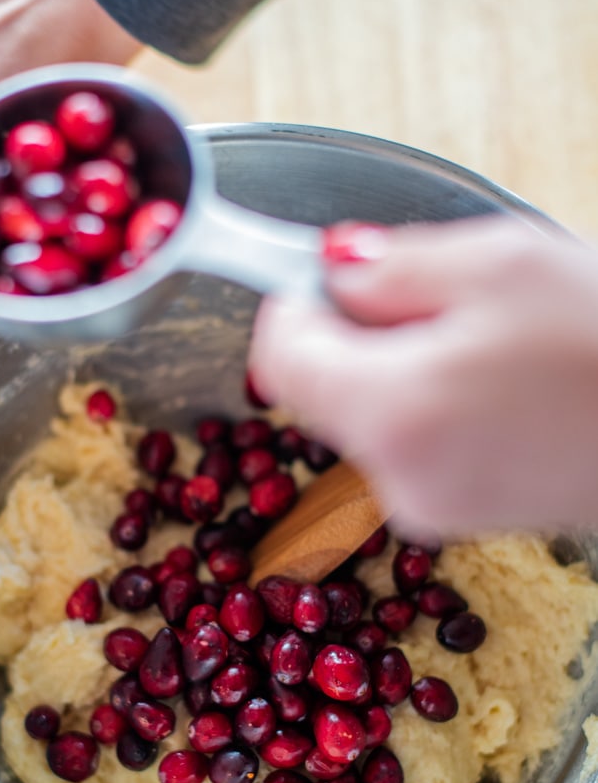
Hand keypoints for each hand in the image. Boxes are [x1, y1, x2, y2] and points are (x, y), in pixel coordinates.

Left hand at [248, 217, 597, 534]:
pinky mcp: (458, 516)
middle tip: (439, 304)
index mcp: (390, 413)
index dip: (296, 305)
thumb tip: (329, 271)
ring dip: (397, 372)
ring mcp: (427, 506)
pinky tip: (499, 385)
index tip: (329, 277)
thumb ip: (389, 266)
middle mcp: (394, 477)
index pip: (281, 357)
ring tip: (489, 345)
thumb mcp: (501, 265)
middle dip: (355, 337)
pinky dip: (428, 409)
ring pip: (366, 418)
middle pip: (320, 391)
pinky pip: (409, 448)